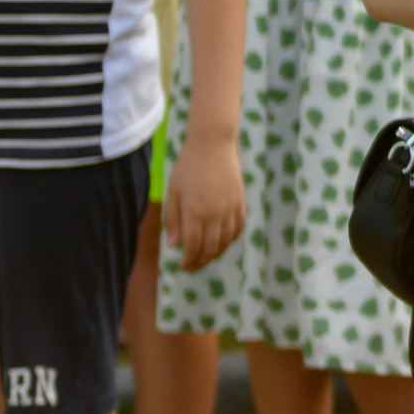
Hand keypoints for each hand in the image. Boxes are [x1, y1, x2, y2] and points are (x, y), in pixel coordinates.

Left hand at [162, 124, 246, 271]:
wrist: (212, 146)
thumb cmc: (187, 168)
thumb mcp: (173, 193)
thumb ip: (173, 220)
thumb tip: (174, 245)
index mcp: (195, 212)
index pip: (193, 246)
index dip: (188, 260)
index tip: (182, 267)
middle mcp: (215, 214)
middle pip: (211, 248)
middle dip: (201, 261)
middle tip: (193, 266)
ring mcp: (230, 209)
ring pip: (226, 241)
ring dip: (216, 253)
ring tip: (206, 257)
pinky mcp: (240, 203)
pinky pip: (238, 228)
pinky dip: (231, 239)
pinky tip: (223, 242)